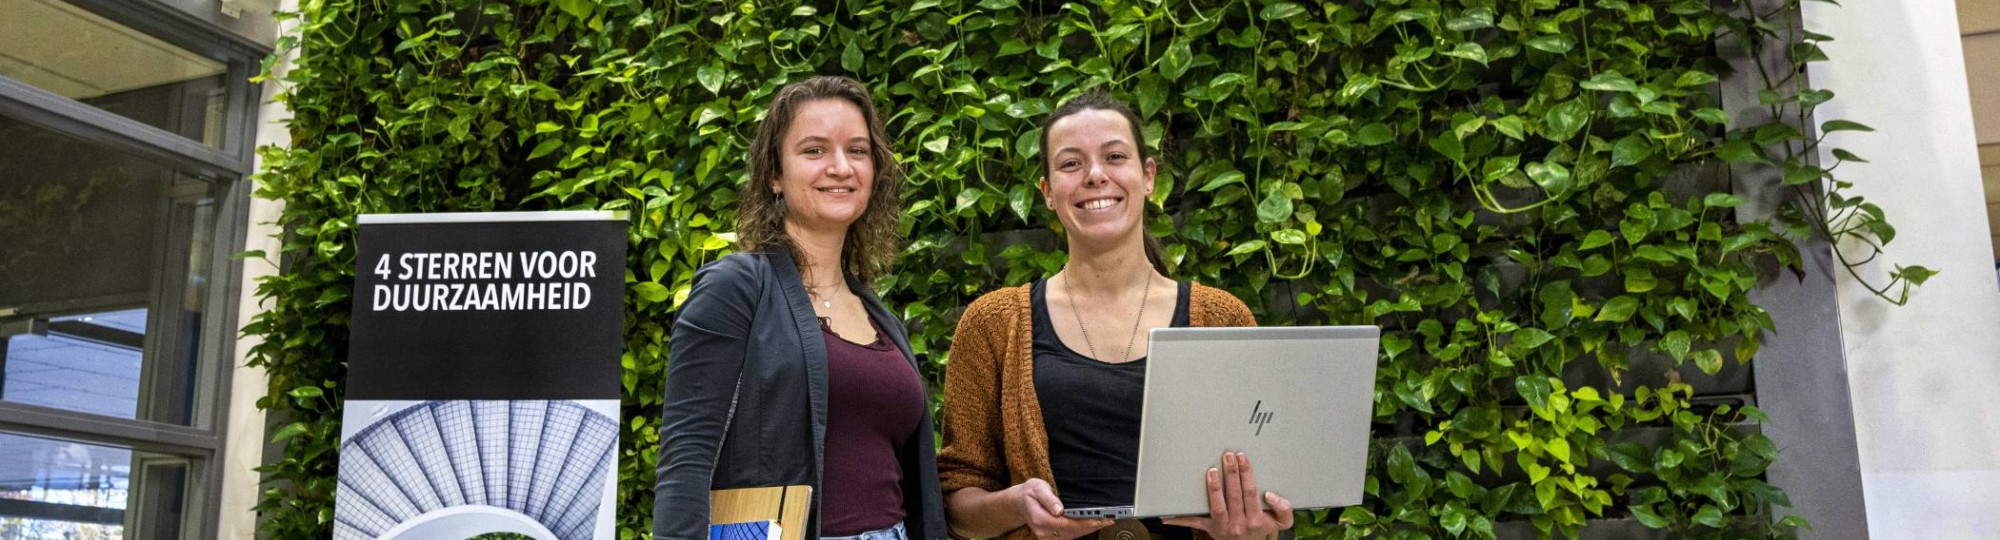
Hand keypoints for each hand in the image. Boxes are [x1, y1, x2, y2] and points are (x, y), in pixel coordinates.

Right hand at [1010, 478, 1114, 539]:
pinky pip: (1069, 535)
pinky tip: (1092, 524)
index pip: (1067, 524)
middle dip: (1092, 526)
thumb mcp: (1037, 488)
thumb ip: (1048, 499)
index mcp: (1040, 519)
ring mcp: (1046, 536)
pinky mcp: (1051, 537)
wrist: (1018, 502)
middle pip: (1072, 532)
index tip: (1100, 519)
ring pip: (1072, 536)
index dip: (1085, 523)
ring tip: (1105, 521)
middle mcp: (1043, 532)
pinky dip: (1082, 530)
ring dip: (1089, 529)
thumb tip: (1059, 510)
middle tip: (1109, 519)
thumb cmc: (1029, 493)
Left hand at [1162, 452, 1294, 539]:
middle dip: (1231, 473)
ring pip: (1217, 506)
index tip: (1242, 457)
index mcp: (1256, 519)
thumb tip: (1271, 494)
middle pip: (1235, 495)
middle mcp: (1239, 523)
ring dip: (1214, 487)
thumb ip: (1284, 508)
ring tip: (1211, 470)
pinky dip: (1180, 518)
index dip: (1247, 475)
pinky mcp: (1209, 528)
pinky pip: (1194, 522)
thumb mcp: (1280, 522)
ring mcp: (1222, 526)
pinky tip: (1167, 513)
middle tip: (1227, 455)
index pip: (1251, 493)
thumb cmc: (1260, 528)